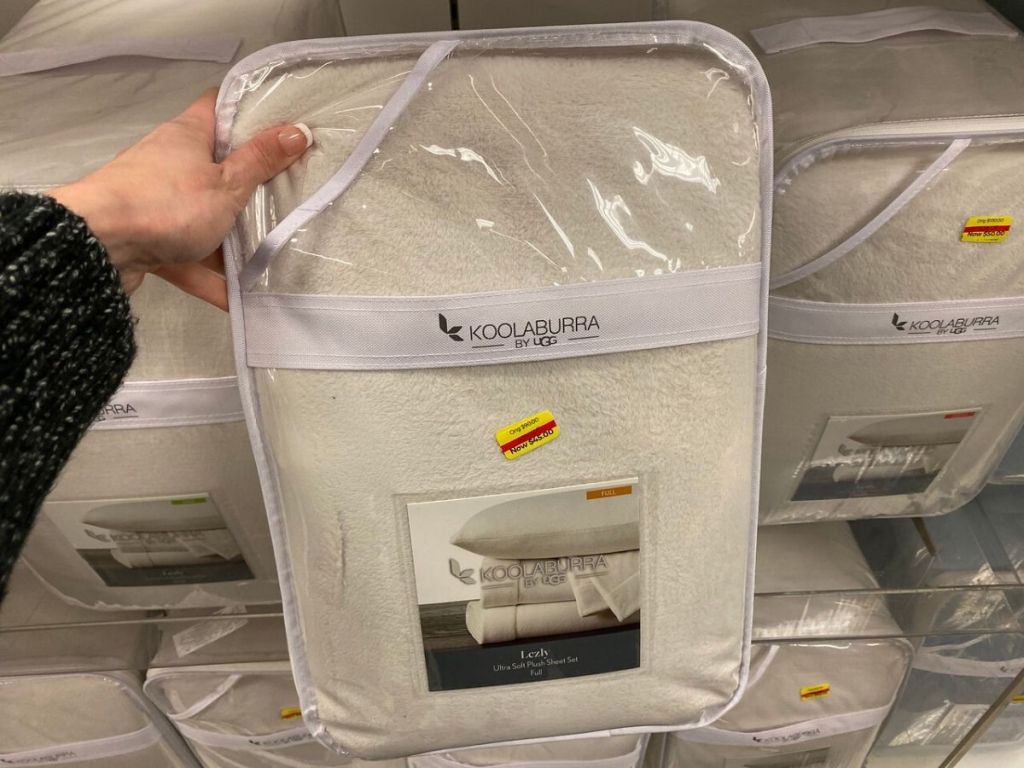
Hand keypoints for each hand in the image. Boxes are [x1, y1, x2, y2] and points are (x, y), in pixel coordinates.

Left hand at [50, 89, 310, 309]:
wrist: (97, 248)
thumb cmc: (167, 204)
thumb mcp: (226, 183)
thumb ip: (261, 161)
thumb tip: (297, 129)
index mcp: (186, 136)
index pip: (217, 106)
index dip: (246, 110)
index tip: (280, 124)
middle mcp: (169, 163)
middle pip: (217, 167)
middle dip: (250, 186)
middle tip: (289, 196)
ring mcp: (156, 203)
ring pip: (203, 217)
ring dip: (232, 240)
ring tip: (271, 257)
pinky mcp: (147, 240)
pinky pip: (187, 257)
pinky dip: (209, 277)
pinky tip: (238, 300)